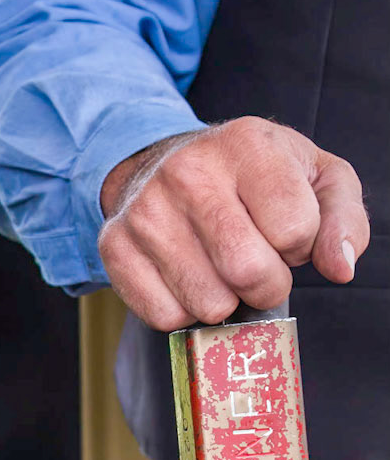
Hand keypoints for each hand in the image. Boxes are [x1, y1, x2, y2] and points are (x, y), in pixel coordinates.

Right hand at [98, 117, 367, 331]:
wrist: (165, 161)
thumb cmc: (252, 175)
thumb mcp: (316, 176)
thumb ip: (344, 219)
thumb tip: (339, 267)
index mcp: (245, 144)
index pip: (294, 229)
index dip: (300, 245)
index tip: (285, 232)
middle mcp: (188, 171)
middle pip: (249, 271)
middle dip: (268, 283)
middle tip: (259, 264)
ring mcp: (145, 211)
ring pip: (209, 302)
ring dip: (226, 300)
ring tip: (220, 267)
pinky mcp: (114, 246)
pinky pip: (165, 316)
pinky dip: (185, 311)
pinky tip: (187, 278)